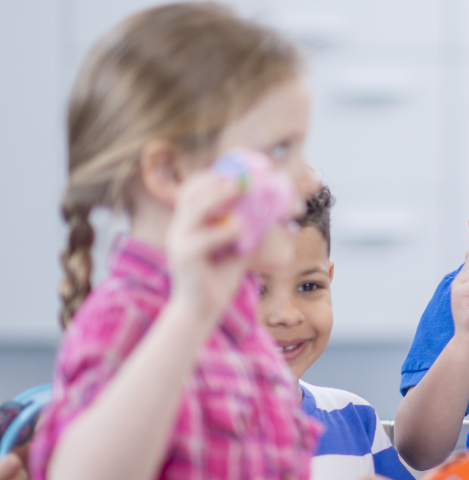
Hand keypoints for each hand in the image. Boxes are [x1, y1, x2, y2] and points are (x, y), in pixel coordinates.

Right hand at [165, 172, 253, 323]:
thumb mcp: (239, 246)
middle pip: (191, 194)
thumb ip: (252, 228)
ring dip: (218, 196)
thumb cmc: (222, 274)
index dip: (213, 176)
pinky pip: (203, 239)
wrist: (204, 309)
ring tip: (240, 190)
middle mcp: (180, 227)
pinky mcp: (184, 258)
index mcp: (190, 222)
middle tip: (241, 177)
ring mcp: (179, 241)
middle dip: (216, 182)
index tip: (238, 170)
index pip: (193, 190)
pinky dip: (223, 231)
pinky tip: (241, 229)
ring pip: (193, 210)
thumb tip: (280, 213)